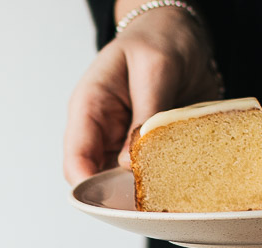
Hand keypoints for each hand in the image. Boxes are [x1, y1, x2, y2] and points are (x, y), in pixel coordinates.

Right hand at [63, 7, 221, 184]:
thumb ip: (144, 113)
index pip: (76, 161)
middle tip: (150, 201)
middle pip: (100, 180)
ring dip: (148, 191)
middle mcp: (104, 134)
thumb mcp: (155, 67)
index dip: (89, 187)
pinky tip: (185, 181)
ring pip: (127, 183)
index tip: (115, 200)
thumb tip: (130, 163)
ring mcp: (127, 144)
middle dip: (122, 194)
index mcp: (89, 110)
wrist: (183, 32)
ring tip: (171, 193)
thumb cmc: (158, 39)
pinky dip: (169, 181)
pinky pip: (155, 174)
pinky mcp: (151, 149)